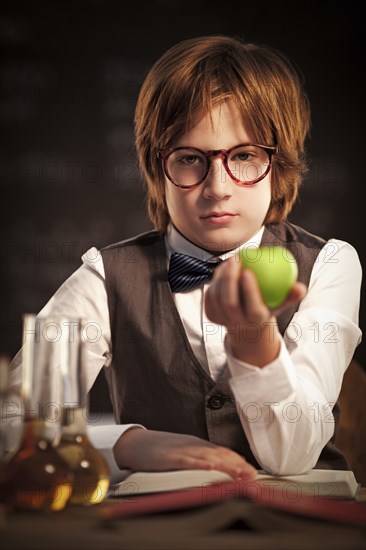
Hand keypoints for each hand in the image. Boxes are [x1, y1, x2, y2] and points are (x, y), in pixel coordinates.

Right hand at [113, 428, 256, 479]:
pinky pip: (187, 460)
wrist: (136, 443)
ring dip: (225, 465)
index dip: (239, 461)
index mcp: (198, 446)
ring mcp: (182, 450)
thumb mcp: (184, 453)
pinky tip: (210, 467)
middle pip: (220, 454)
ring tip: (239, 473)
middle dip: (237, 465)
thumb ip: (200, 459)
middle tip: (252, 475)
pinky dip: (199, 464)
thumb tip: (219, 469)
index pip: (223, 452)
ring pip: (208, 457)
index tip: (253, 471)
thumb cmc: (160, 451)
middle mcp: (194, 446)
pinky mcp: (169, 457)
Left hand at [205, 257, 306, 364]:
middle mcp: (237, 322)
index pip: (252, 308)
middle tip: (235, 259)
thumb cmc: (269, 305)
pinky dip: (215, 280)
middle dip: (230, 279)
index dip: (249, 291)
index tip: (248, 271)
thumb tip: (300, 287)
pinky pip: (210, 295)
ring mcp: (222, 320)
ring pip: (217, 297)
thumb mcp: (282, 302)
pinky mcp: (211, 316)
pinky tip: (223, 268)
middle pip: (229, 302)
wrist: (247, 324)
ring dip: (221, 277)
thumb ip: (293, 295)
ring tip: (230, 261)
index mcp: (256, 320)